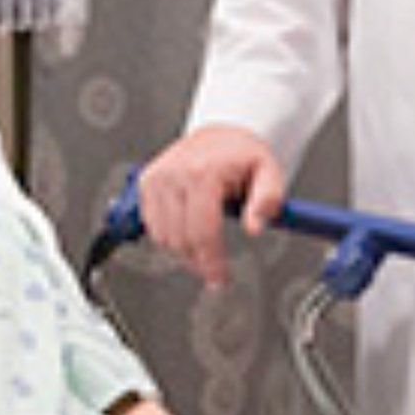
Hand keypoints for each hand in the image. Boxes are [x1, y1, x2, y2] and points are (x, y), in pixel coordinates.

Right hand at [136, 126, 284, 288]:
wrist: (219, 135)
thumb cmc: (243, 155)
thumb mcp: (269, 173)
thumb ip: (267, 200)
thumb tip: (254, 227)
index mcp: (203, 172)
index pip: (202, 232)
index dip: (212, 262)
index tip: (219, 279)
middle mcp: (174, 174)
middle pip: (181, 239)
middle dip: (199, 261)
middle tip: (215, 268)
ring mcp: (156, 178)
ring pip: (163, 237)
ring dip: (183, 251)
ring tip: (204, 246)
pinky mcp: (146, 183)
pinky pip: (152, 226)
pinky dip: (169, 237)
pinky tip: (187, 231)